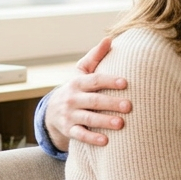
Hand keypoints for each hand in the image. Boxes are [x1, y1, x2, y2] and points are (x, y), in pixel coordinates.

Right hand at [44, 36, 129, 150]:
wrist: (52, 112)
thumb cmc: (76, 88)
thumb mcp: (81, 71)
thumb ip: (95, 56)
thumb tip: (109, 38)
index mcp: (78, 82)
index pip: (95, 81)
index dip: (110, 81)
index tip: (125, 83)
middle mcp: (73, 98)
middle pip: (94, 101)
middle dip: (111, 103)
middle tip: (129, 106)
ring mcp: (70, 115)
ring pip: (88, 118)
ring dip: (104, 121)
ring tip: (121, 124)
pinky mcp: (69, 130)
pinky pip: (80, 135)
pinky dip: (92, 138)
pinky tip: (105, 141)